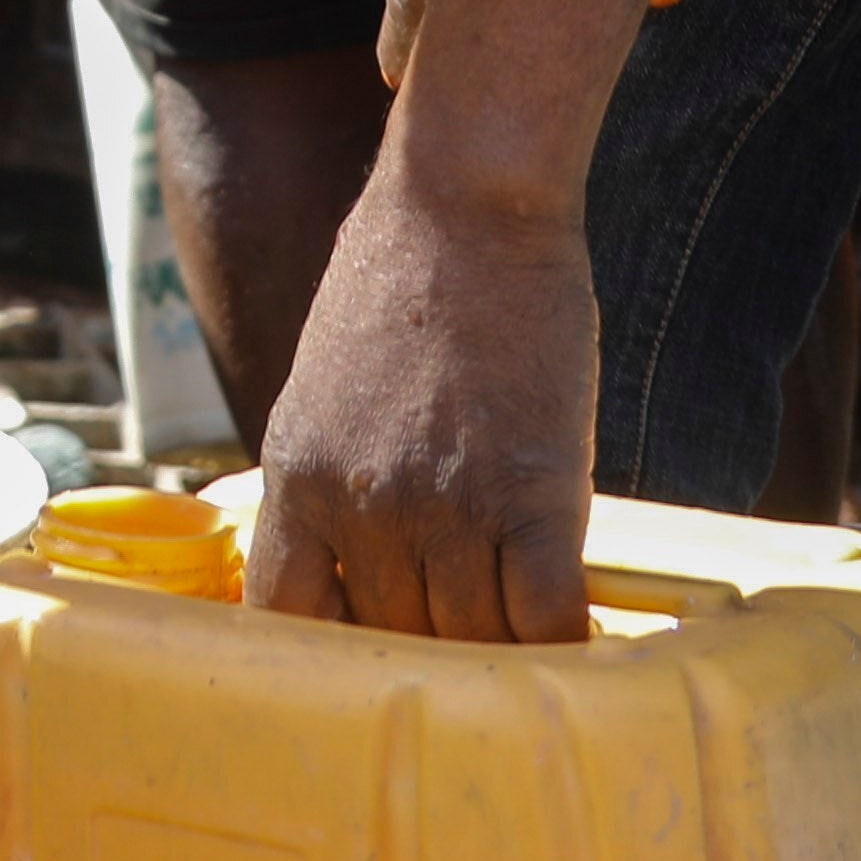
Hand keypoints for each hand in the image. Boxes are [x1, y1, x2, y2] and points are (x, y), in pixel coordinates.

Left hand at [243, 173, 601, 640]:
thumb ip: (334, 475)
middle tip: (476, 648)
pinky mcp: (531, 500)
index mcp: (295, 475)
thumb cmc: (401, 279)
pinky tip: (576, 639)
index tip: (371, 656)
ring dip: (502, 652)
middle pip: (394, 639)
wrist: (467, 204)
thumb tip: (363, 558)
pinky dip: (561, 643)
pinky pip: (543, 618)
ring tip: (530, 645)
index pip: (285, 615)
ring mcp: (443, 507)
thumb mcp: (324, 386)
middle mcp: (357, 505)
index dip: (332, 649)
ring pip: (470, 642)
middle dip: (432, 648)